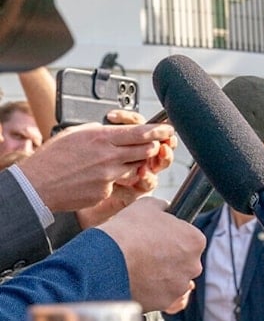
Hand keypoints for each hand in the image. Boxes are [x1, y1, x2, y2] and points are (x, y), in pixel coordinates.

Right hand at [19, 121, 175, 211]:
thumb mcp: (77, 133)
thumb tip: (117, 130)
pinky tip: (99, 178)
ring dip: (135, 164)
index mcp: (102, 138)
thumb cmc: (53, 157)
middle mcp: (109, 156)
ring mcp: (109, 176)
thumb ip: (101, 131)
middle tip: (153, 145)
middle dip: (153, 148)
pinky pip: (120, 183)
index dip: (159, 131)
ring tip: (119, 161)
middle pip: (146, 150)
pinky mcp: (106, 191)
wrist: (36, 185)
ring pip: (137, 168)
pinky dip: (116, 180)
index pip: (141, 133)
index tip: (169, 129)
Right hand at [97, 197, 204, 311]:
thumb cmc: (128, 231)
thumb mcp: (147, 206)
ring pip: (173, 280)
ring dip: (160, 276)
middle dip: (169, 258)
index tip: (159, 238)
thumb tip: (165, 209)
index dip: (173, 237)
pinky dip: (150, 291)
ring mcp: (179, 286)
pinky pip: (160, 295)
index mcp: (195, 240)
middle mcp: (193, 265)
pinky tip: (135, 281)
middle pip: (184, 261)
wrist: (106, 261)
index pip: (190, 238)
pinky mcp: (164, 303)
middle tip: (147, 254)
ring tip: (138, 268)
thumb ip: (163, 208)